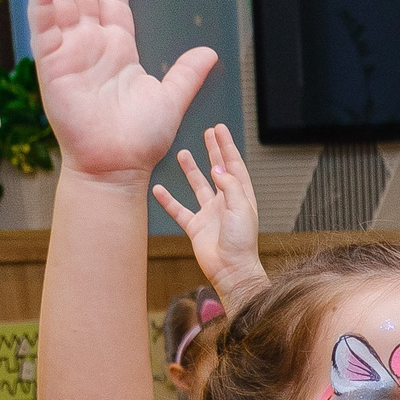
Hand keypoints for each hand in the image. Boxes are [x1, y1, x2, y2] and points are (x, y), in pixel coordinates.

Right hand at [28, 0, 217, 180]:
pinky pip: (44, 28)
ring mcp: (69, 53)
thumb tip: (208, 53)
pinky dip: (42, 1)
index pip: (111, 0)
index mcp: (117, 49)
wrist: (118, 167)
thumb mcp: (170, 98)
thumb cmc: (139, 141)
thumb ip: (186, 73)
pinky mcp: (52, 66)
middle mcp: (90, 46)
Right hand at [154, 124, 266, 308]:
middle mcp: (225, 203)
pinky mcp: (196, 227)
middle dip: (213, 151)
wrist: (231, 270)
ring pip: (198, 187)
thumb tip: (217, 168)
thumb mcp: (240, 209)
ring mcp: (210, 214)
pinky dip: (168, 200)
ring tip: (182, 154)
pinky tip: (158, 189)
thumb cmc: (241, 243)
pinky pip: (179, 210)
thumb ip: (230, 186)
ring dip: (191, 170)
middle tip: (208, 132)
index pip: (234, 166)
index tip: (219, 129)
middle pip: (218, 171)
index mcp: (241, 197)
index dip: (227, 146)